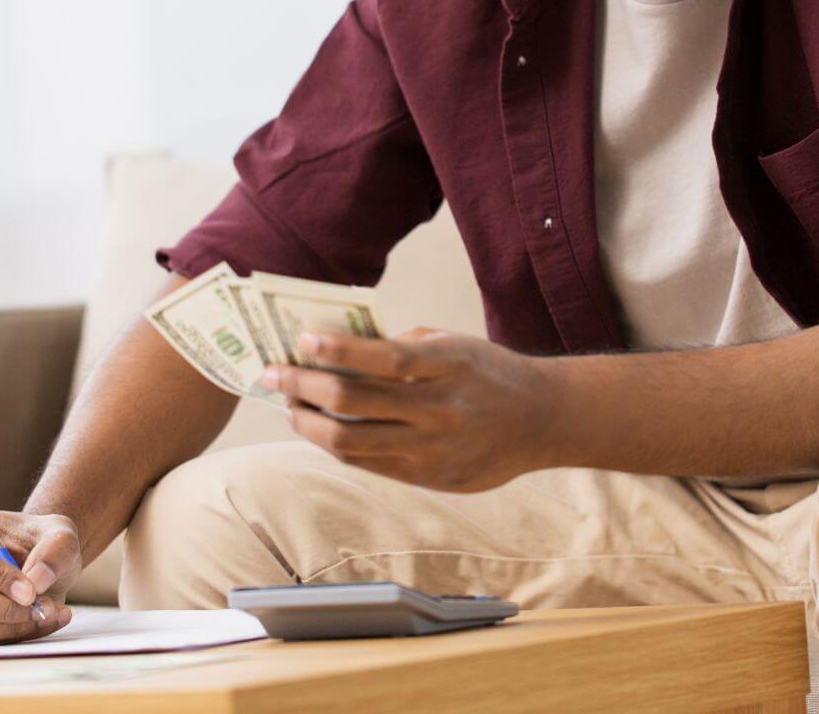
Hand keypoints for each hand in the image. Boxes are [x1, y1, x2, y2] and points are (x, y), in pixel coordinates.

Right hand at [0, 508, 82, 644]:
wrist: (39, 563)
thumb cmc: (41, 541)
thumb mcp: (61, 534)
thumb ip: (56, 549)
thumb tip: (37, 580)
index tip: (30, 590)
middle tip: (41, 608)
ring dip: (8, 627)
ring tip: (48, 614)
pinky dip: (9, 638)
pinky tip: (39, 623)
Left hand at [260, 328, 558, 491]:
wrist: (543, 420)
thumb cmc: (488, 371)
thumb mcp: (453, 344)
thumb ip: (401, 346)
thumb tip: (336, 348)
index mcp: (451, 366)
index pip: (383, 359)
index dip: (337, 349)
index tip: (302, 339)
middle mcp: (443, 410)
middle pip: (355, 403)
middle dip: (303, 386)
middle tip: (275, 373)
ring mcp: (436, 450)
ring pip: (351, 443)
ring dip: (309, 423)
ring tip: (290, 406)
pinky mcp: (431, 479)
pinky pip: (369, 464)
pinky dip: (337, 445)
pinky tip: (320, 429)